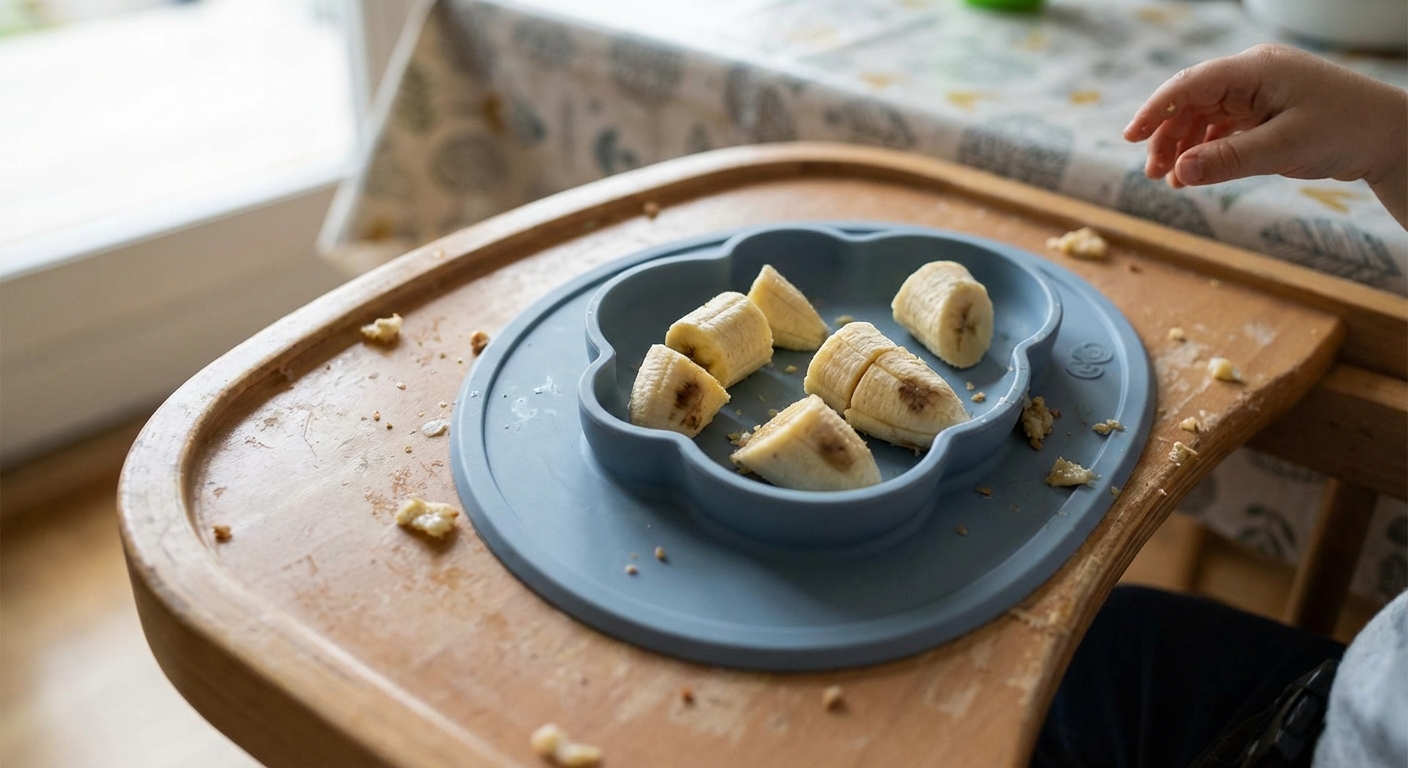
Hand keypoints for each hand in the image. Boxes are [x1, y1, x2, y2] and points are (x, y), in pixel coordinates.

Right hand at [1124, 44, 1406, 227]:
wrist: (1390, 136)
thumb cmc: (1345, 131)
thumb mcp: (1283, 148)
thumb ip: (1228, 160)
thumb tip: (1179, 172)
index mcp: (1256, 70)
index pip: (1190, 84)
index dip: (1156, 109)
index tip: (1130, 137)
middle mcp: (1253, 75)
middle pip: (1192, 100)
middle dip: (1167, 136)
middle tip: (1153, 172)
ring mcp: (1259, 92)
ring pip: (1205, 115)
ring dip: (1184, 146)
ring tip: (1172, 180)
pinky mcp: (1266, 110)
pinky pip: (1224, 126)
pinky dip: (1206, 149)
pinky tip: (1195, 173)